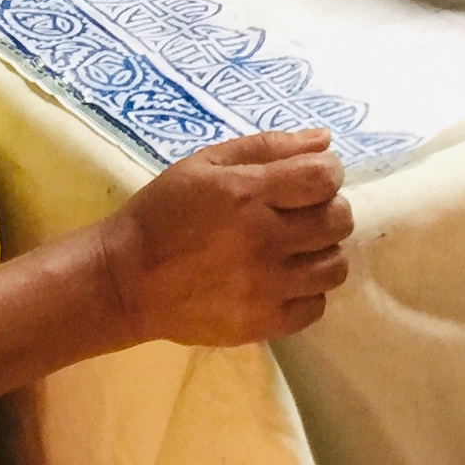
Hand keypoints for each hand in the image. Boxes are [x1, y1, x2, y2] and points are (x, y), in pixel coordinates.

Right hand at [95, 130, 351, 347]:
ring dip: (321, 251)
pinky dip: (307, 291)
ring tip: (295, 247)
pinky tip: (283, 279)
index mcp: (247, 194)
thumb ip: (268, 146)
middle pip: (338, 221)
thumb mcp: (206, 162)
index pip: (323, 177)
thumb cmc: (165, 210)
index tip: (312, 177)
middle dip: (328, 208)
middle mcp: (263, 241)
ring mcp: (266, 288)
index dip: (328, 171)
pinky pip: (316, 307)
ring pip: (334, 267)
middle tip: (301, 212)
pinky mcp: (262, 324)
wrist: (127, 279)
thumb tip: (324, 140)